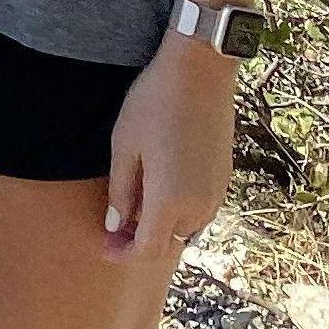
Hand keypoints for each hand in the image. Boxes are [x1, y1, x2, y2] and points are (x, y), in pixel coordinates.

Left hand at [102, 35, 235, 260]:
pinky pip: (199, 212)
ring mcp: (216, 195)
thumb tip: (116, 226)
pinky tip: (159, 196)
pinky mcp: (224, 181)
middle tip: (114, 233)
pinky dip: (178, 214)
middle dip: (141, 245)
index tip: (105, 249)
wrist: (199, 74)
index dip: (124, 255)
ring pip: (186, 230)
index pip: (148, 249)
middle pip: (168, 244)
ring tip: (133, 212)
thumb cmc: (153, 104)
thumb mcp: (125, 145)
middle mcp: (199, 207)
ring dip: (161, 230)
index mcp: (170, 201)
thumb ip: (121, 191)